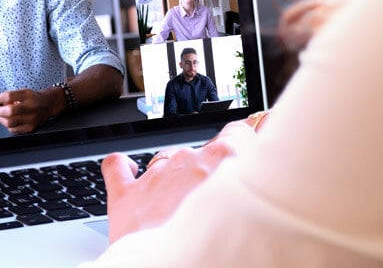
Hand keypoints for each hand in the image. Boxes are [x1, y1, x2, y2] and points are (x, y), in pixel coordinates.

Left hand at [0, 88, 57, 133]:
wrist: (48, 105)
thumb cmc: (33, 98)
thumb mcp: (21, 93)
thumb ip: (6, 98)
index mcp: (28, 95)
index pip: (10, 96)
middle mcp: (31, 107)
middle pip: (9, 111)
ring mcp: (32, 119)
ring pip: (10, 122)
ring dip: (2, 119)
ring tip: (3, 115)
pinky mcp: (31, 128)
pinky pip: (13, 130)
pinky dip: (8, 125)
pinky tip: (11, 120)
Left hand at [101, 119, 257, 242]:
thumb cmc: (213, 250)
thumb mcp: (251, 209)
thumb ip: (255, 185)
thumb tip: (264, 178)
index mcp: (224, 159)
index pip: (239, 132)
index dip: (241, 145)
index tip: (245, 155)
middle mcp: (189, 160)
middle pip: (202, 154)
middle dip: (206, 174)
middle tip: (212, 202)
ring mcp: (155, 174)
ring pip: (166, 161)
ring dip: (173, 178)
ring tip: (179, 209)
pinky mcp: (126, 193)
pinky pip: (118, 166)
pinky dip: (124, 168)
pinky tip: (130, 172)